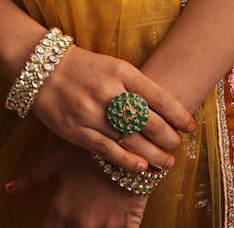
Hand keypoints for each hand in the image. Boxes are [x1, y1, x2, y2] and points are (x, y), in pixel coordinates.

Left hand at [6, 145, 148, 227]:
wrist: (128, 137)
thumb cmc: (90, 146)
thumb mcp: (58, 158)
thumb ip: (32, 177)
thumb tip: (7, 189)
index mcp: (61, 209)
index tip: (55, 223)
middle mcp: (80, 222)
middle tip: (77, 216)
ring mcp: (105, 225)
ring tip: (94, 217)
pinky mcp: (127, 222)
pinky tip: (115, 222)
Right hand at [32, 45, 194, 172]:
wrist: (43, 68)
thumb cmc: (84, 68)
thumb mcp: (112, 66)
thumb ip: (134, 86)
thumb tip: (164, 110)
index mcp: (120, 70)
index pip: (157, 95)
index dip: (177, 114)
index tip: (190, 126)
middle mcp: (108, 90)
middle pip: (148, 120)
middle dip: (168, 136)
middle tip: (177, 145)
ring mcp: (91, 112)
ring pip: (130, 138)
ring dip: (153, 153)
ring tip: (167, 162)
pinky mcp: (76, 130)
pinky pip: (107, 150)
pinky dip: (127, 160)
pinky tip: (142, 167)